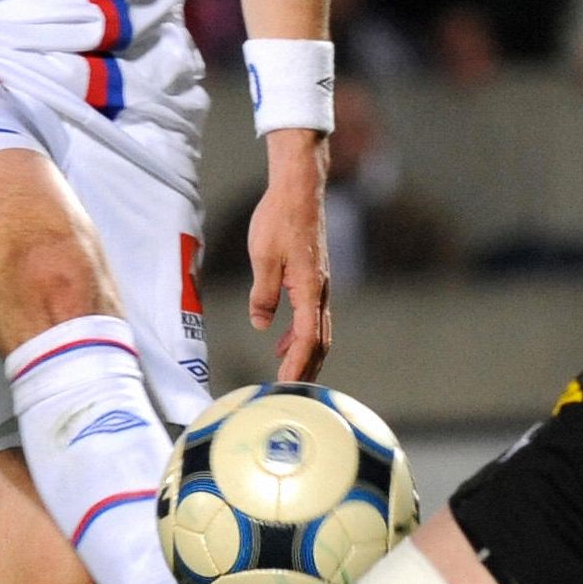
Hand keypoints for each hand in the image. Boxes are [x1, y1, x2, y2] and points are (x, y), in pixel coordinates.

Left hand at [248, 130, 333, 381]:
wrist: (299, 190)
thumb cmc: (280, 219)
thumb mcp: (263, 258)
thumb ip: (263, 295)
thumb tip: (262, 324)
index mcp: (310, 290)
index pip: (307, 339)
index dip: (297, 365)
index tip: (285, 386)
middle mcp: (321, 291)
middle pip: (320, 341)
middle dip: (306, 369)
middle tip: (290, 393)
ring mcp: (320, 285)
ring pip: (319, 330)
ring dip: (305, 355)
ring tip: (288, 375)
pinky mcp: (315, 277)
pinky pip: (313, 316)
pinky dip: (301, 335)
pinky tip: (282, 340)